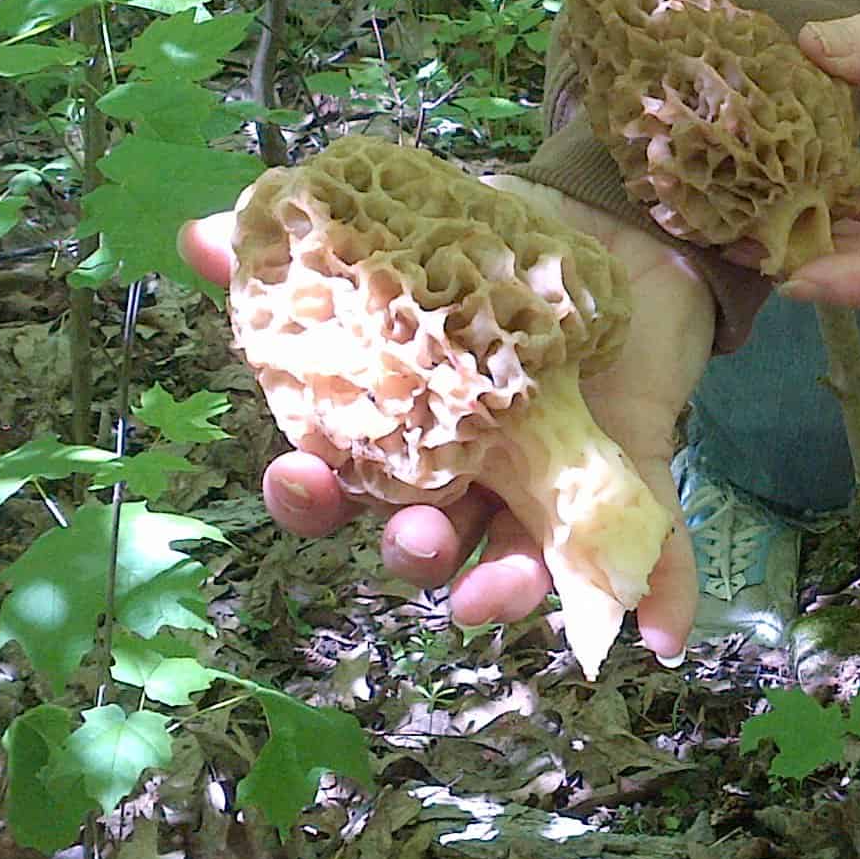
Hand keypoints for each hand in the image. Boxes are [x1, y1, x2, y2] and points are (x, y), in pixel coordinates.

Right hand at [179, 177, 715, 659]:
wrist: (617, 223)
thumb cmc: (495, 252)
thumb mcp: (403, 239)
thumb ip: (308, 246)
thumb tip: (199, 231)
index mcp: (406, 430)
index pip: (342, 486)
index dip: (315, 496)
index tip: (302, 474)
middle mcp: (471, 475)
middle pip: (427, 542)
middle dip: (413, 553)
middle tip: (415, 536)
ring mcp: (549, 484)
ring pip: (522, 562)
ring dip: (508, 590)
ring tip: (499, 591)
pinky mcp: (628, 474)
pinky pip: (646, 550)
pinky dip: (658, 592)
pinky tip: (660, 635)